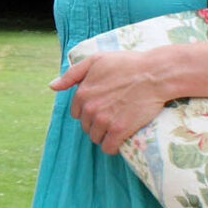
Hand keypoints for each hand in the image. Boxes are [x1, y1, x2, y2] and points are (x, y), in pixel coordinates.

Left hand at [50, 48, 173, 153]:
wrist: (155, 74)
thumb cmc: (128, 64)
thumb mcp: (96, 60)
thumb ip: (72, 74)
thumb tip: (52, 86)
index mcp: (82, 93)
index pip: (76, 113)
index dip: (87, 112)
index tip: (100, 108)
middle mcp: (90, 108)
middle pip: (85, 126)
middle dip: (95, 124)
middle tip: (111, 116)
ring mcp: (104, 120)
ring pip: (95, 138)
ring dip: (103, 136)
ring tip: (116, 127)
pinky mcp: (119, 130)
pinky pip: (108, 147)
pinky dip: (112, 147)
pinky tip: (119, 141)